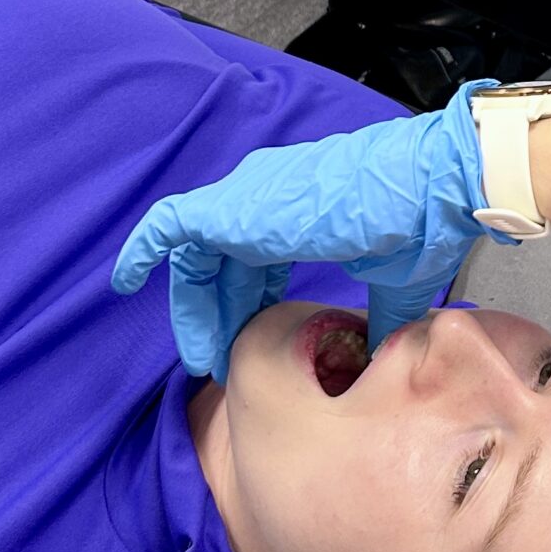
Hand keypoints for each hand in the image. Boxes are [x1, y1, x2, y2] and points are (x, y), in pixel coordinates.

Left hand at [112, 80, 499, 380]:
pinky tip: (125, 281)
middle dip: (219, 316)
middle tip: (218, 364)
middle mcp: (268, 200)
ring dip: (196, 306)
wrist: (425, 187)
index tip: (247, 347)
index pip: (256, 261)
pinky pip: (168, 227)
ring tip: (202, 357)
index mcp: (302, 213)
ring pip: (198, 256)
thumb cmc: (419, 224)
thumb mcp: (395, 282)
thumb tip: (381, 354)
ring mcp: (247, 200)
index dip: (246, 306)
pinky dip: (143, 250)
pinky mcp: (231, 209)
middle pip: (223, 263)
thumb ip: (379, 316)